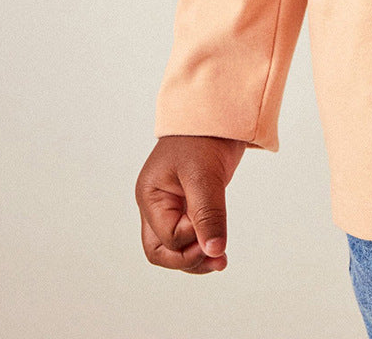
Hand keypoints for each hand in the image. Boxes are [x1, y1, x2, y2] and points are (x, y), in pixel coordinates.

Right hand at [135, 134, 246, 273]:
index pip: (166, 238)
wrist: (216, 112)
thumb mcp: (205, 175)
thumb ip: (208, 214)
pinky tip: (218, 249)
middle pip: (161, 251)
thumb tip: (214, 252)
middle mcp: (154, 204)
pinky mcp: (186, 203)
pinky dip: (201, 244)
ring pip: (173, 248)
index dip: (191, 241)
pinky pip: (187, 235)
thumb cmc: (203, 136)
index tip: (213, 231)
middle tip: (217, 260)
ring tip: (221, 260)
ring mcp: (169, 205)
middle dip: (188, 260)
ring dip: (196, 257)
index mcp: (150, 195)